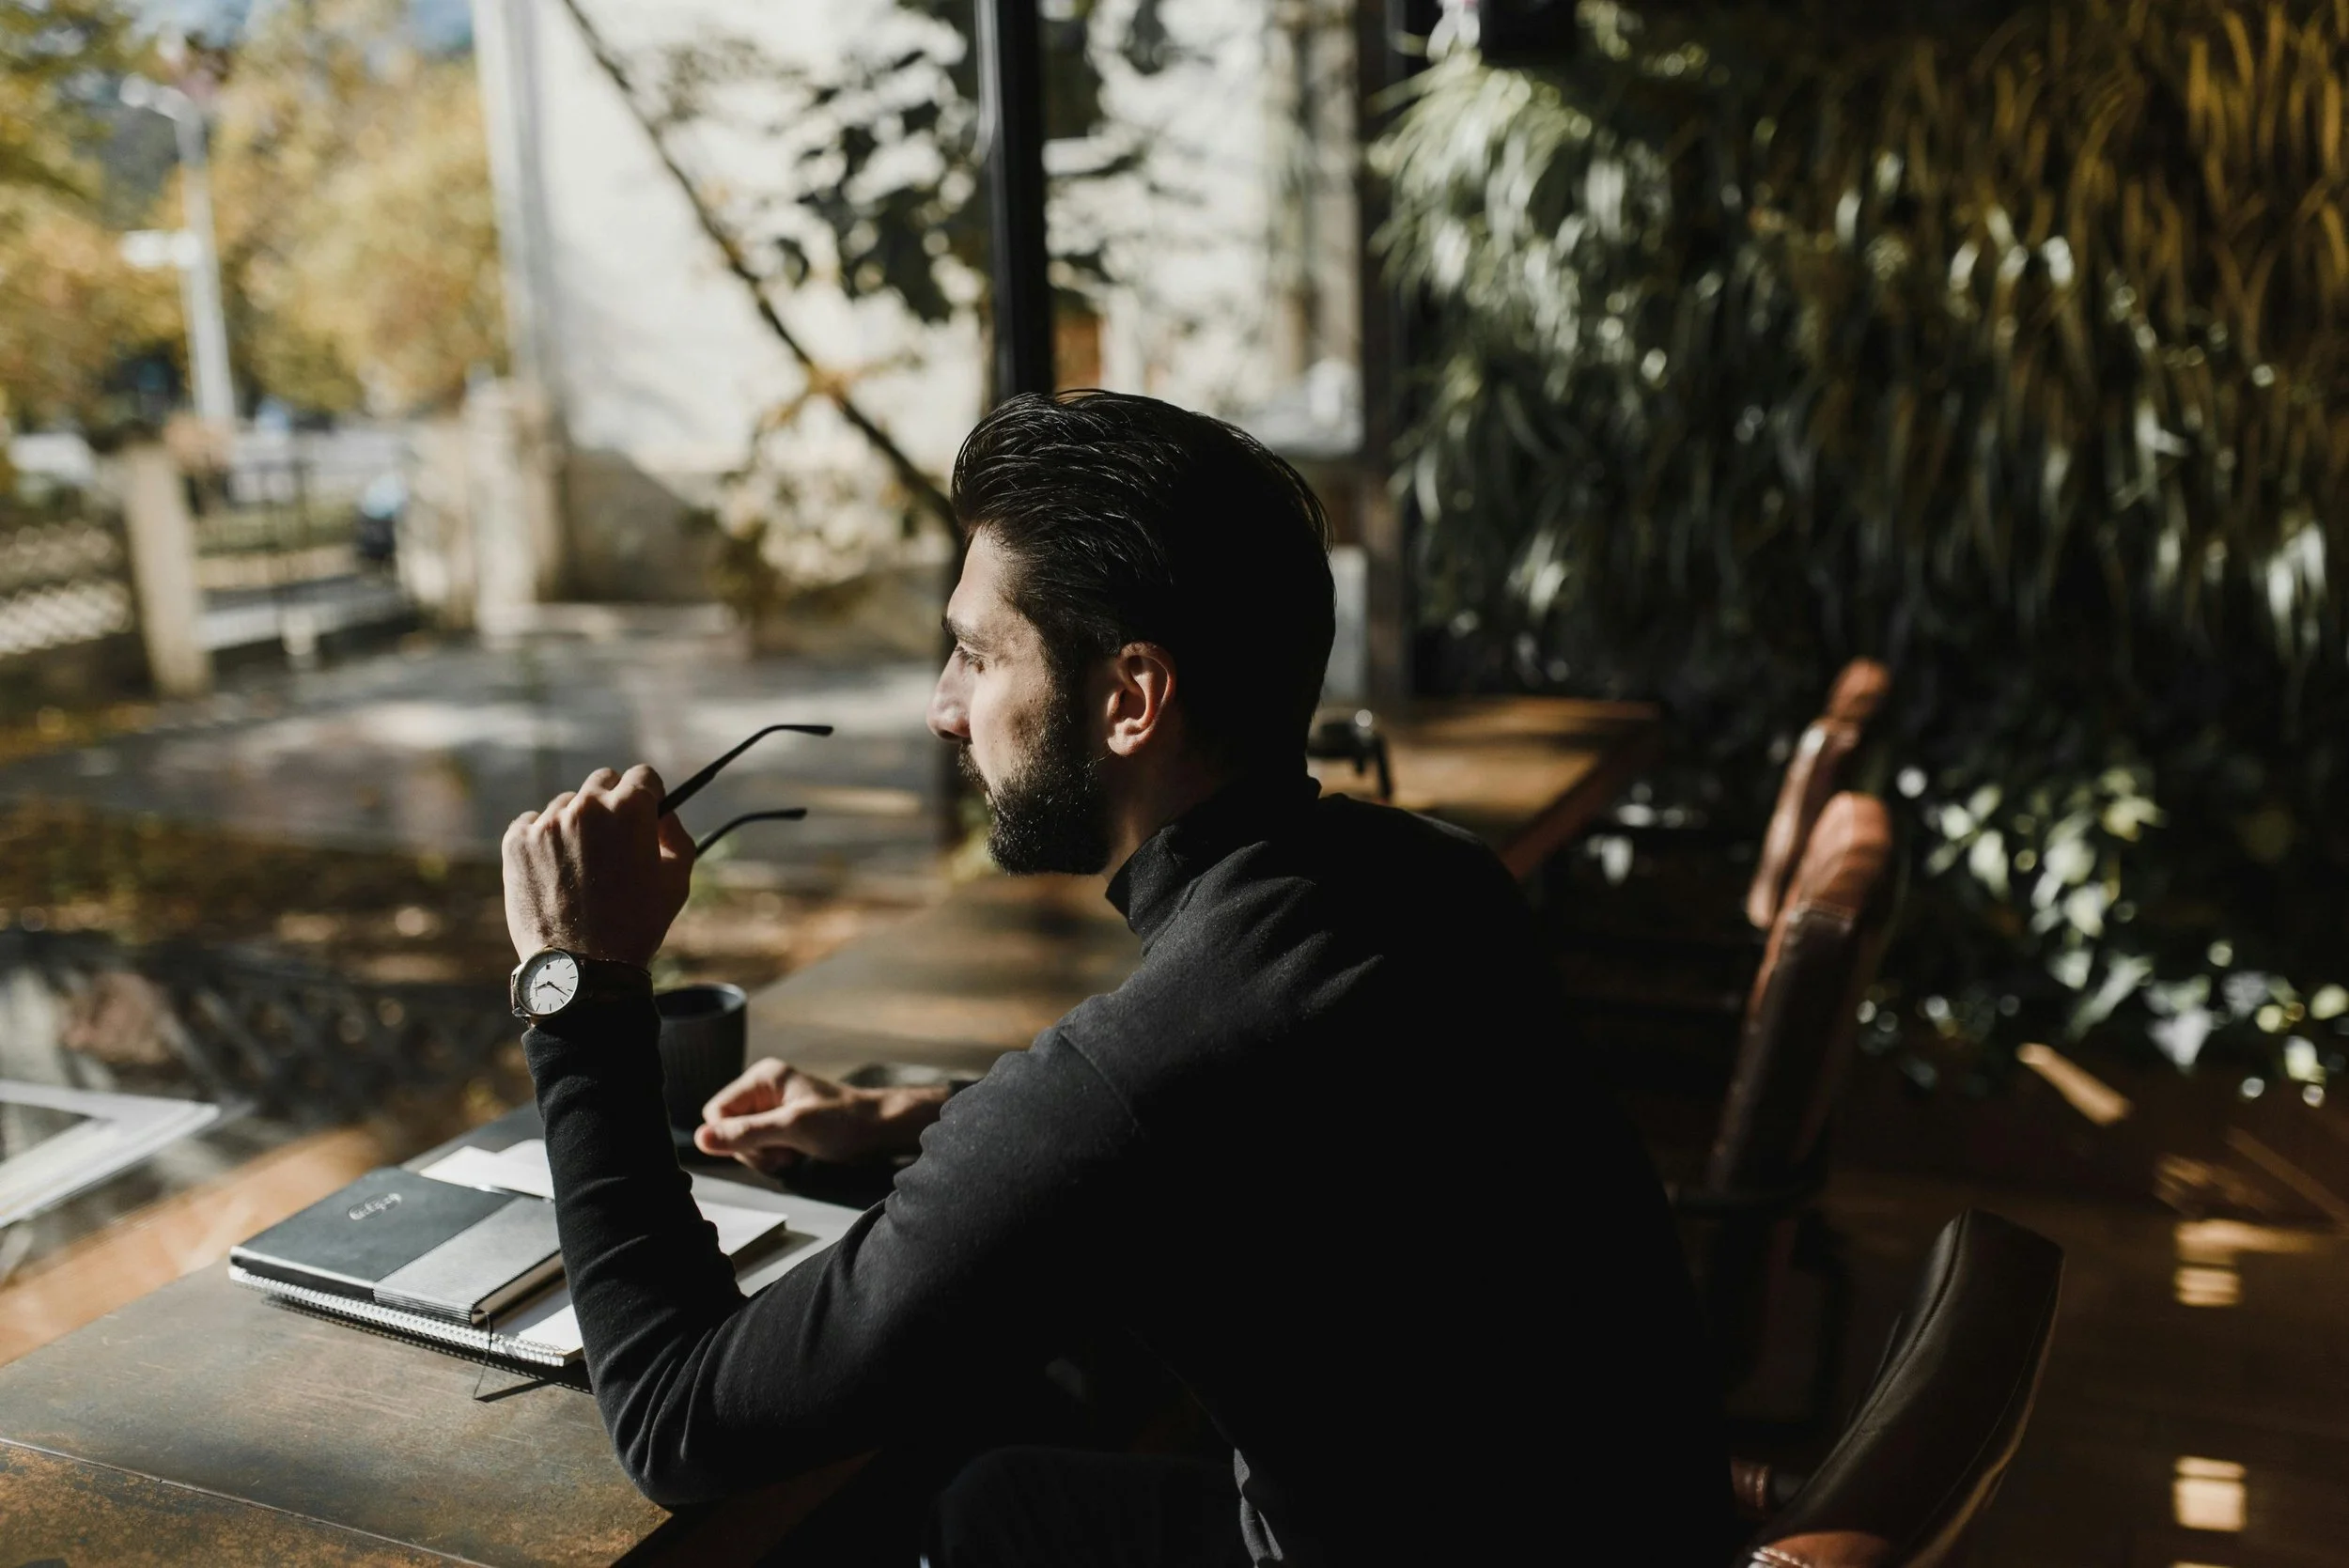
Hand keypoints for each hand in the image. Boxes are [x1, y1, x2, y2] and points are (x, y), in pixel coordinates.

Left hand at [502, 765, 694, 967]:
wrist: (581, 967)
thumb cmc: (637, 925)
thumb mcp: (677, 879)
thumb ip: (675, 834)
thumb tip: (662, 813)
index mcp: (629, 809)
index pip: (642, 775)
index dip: (649, 795)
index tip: (645, 812)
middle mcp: (586, 807)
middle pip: (602, 781)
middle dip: (612, 802)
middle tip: (613, 839)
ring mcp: (546, 823)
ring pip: (567, 804)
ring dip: (576, 823)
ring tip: (581, 865)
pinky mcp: (516, 841)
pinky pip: (532, 822)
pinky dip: (543, 838)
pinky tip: (554, 868)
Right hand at [693, 1058, 944, 1171]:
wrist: (878, 1129)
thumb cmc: (842, 1122)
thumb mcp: (792, 1129)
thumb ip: (746, 1134)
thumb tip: (699, 1139)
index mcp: (761, 1078)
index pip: (715, 1112)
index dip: (730, 1137)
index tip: (761, 1148)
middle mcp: (761, 1088)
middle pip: (726, 1128)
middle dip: (749, 1149)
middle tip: (781, 1153)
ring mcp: (770, 1107)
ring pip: (740, 1140)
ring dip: (762, 1156)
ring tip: (791, 1154)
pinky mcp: (779, 1124)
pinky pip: (757, 1145)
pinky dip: (771, 1157)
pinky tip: (793, 1155)